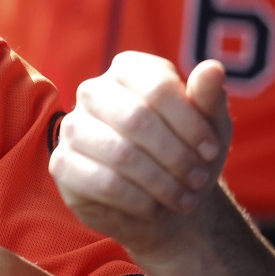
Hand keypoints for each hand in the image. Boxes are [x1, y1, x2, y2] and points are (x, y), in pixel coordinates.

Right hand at [50, 52, 229, 260]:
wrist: (165, 201)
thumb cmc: (187, 154)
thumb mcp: (209, 126)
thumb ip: (209, 97)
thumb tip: (213, 68)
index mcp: (127, 70)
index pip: (157, 86)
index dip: (189, 122)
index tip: (210, 150)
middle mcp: (92, 92)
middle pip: (136, 119)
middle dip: (177, 156)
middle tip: (200, 180)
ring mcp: (72, 127)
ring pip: (120, 154)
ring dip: (162, 183)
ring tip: (184, 199)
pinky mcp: (62, 164)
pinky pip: (103, 183)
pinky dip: (140, 201)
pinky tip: (155, 207)